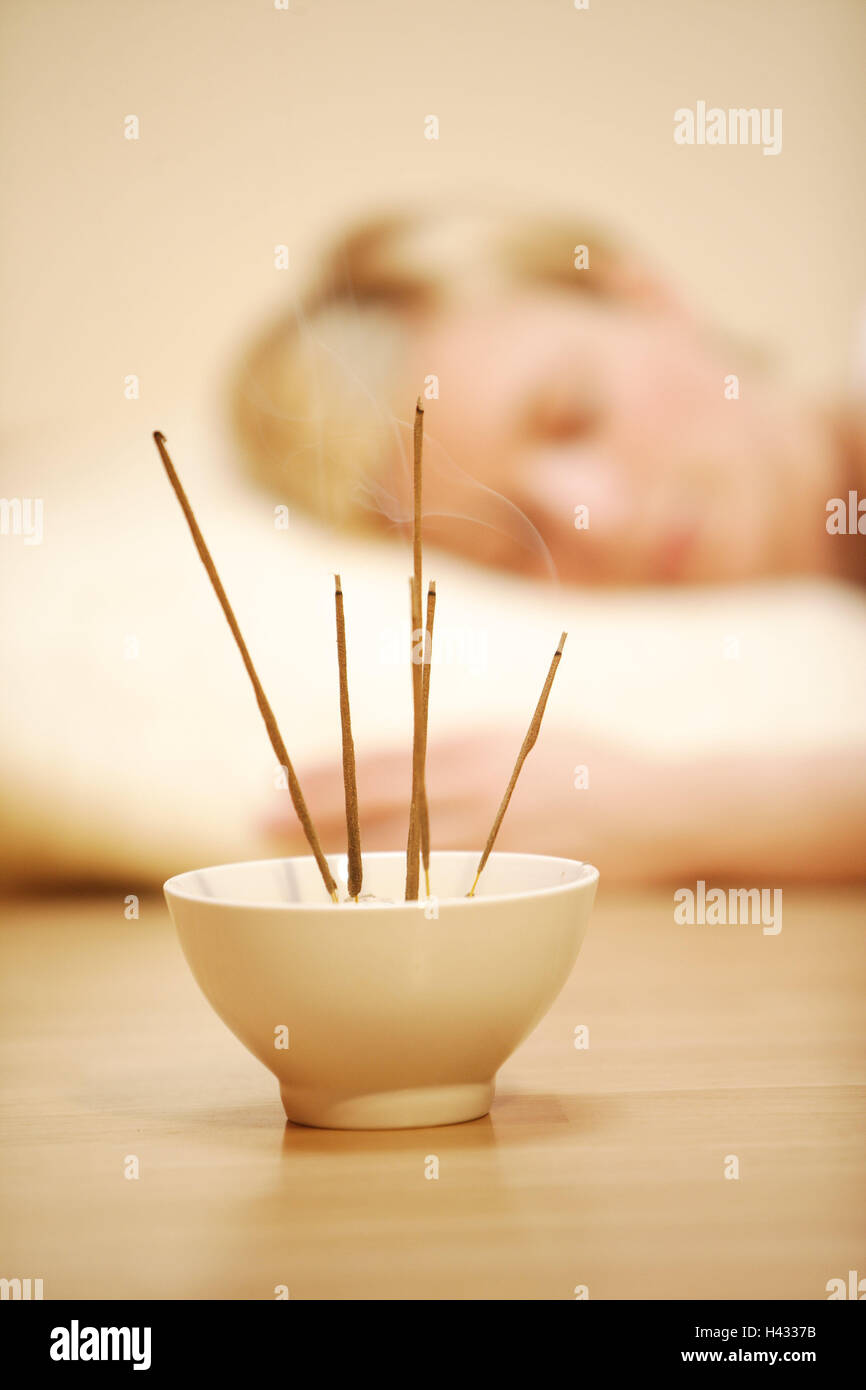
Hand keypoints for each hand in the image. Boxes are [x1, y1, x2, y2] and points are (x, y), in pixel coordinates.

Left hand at [261, 727, 651, 875]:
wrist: (661, 806)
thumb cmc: (584, 764)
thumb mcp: (514, 738)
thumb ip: (454, 755)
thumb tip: (380, 771)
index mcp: (474, 747)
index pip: (381, 760)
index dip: (324, 771)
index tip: (273, 777)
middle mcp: (480, 790)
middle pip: (378, 806)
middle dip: (314, 814)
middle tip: (253, 822)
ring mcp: (498, 840)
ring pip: (404, 854)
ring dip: (344, 858)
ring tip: (292, 865)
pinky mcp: (517, 881)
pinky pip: (449, 891)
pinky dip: (402, 898)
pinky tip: (368, 909)